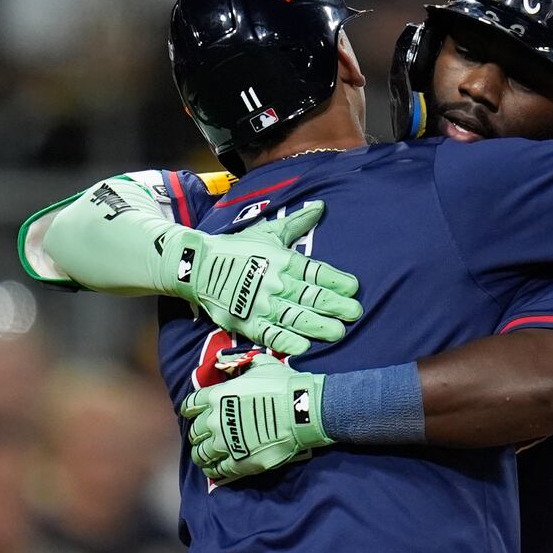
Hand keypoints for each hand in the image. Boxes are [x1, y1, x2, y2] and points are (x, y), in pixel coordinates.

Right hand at [163, 202, 361, 354]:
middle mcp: (274, 282)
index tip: (353, 288)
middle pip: (310, 296)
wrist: (196, 265)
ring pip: (294, 317)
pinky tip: (304, 347)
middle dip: (335, 305)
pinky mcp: (245, 322)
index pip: (315, 271)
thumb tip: (320, 206)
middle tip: (355, 313)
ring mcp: (259, 303)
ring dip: (318, 326)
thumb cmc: (237, 249)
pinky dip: (286, 341)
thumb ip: (296, 223)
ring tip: (339, 333)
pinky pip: (269, 334)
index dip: (336, 280)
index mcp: (281, 260)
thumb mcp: (267, 232)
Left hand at [182, 355, 331, 483]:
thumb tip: (228, 360)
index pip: (190, 405)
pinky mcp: (238, 462)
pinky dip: (214, 469)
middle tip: (205, 435)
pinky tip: (216, 468)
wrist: (301, 410)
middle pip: (195, 431)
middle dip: (198, 433)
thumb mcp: (261, 364)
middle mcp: (215, 420)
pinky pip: (217, 470)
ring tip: (206, 456)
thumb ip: (242, 363)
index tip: (192, 412)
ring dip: (202, 453)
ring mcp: (225, 443)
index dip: (190, 409)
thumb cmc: (284, 385)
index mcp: (217, 396)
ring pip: (201, 453)